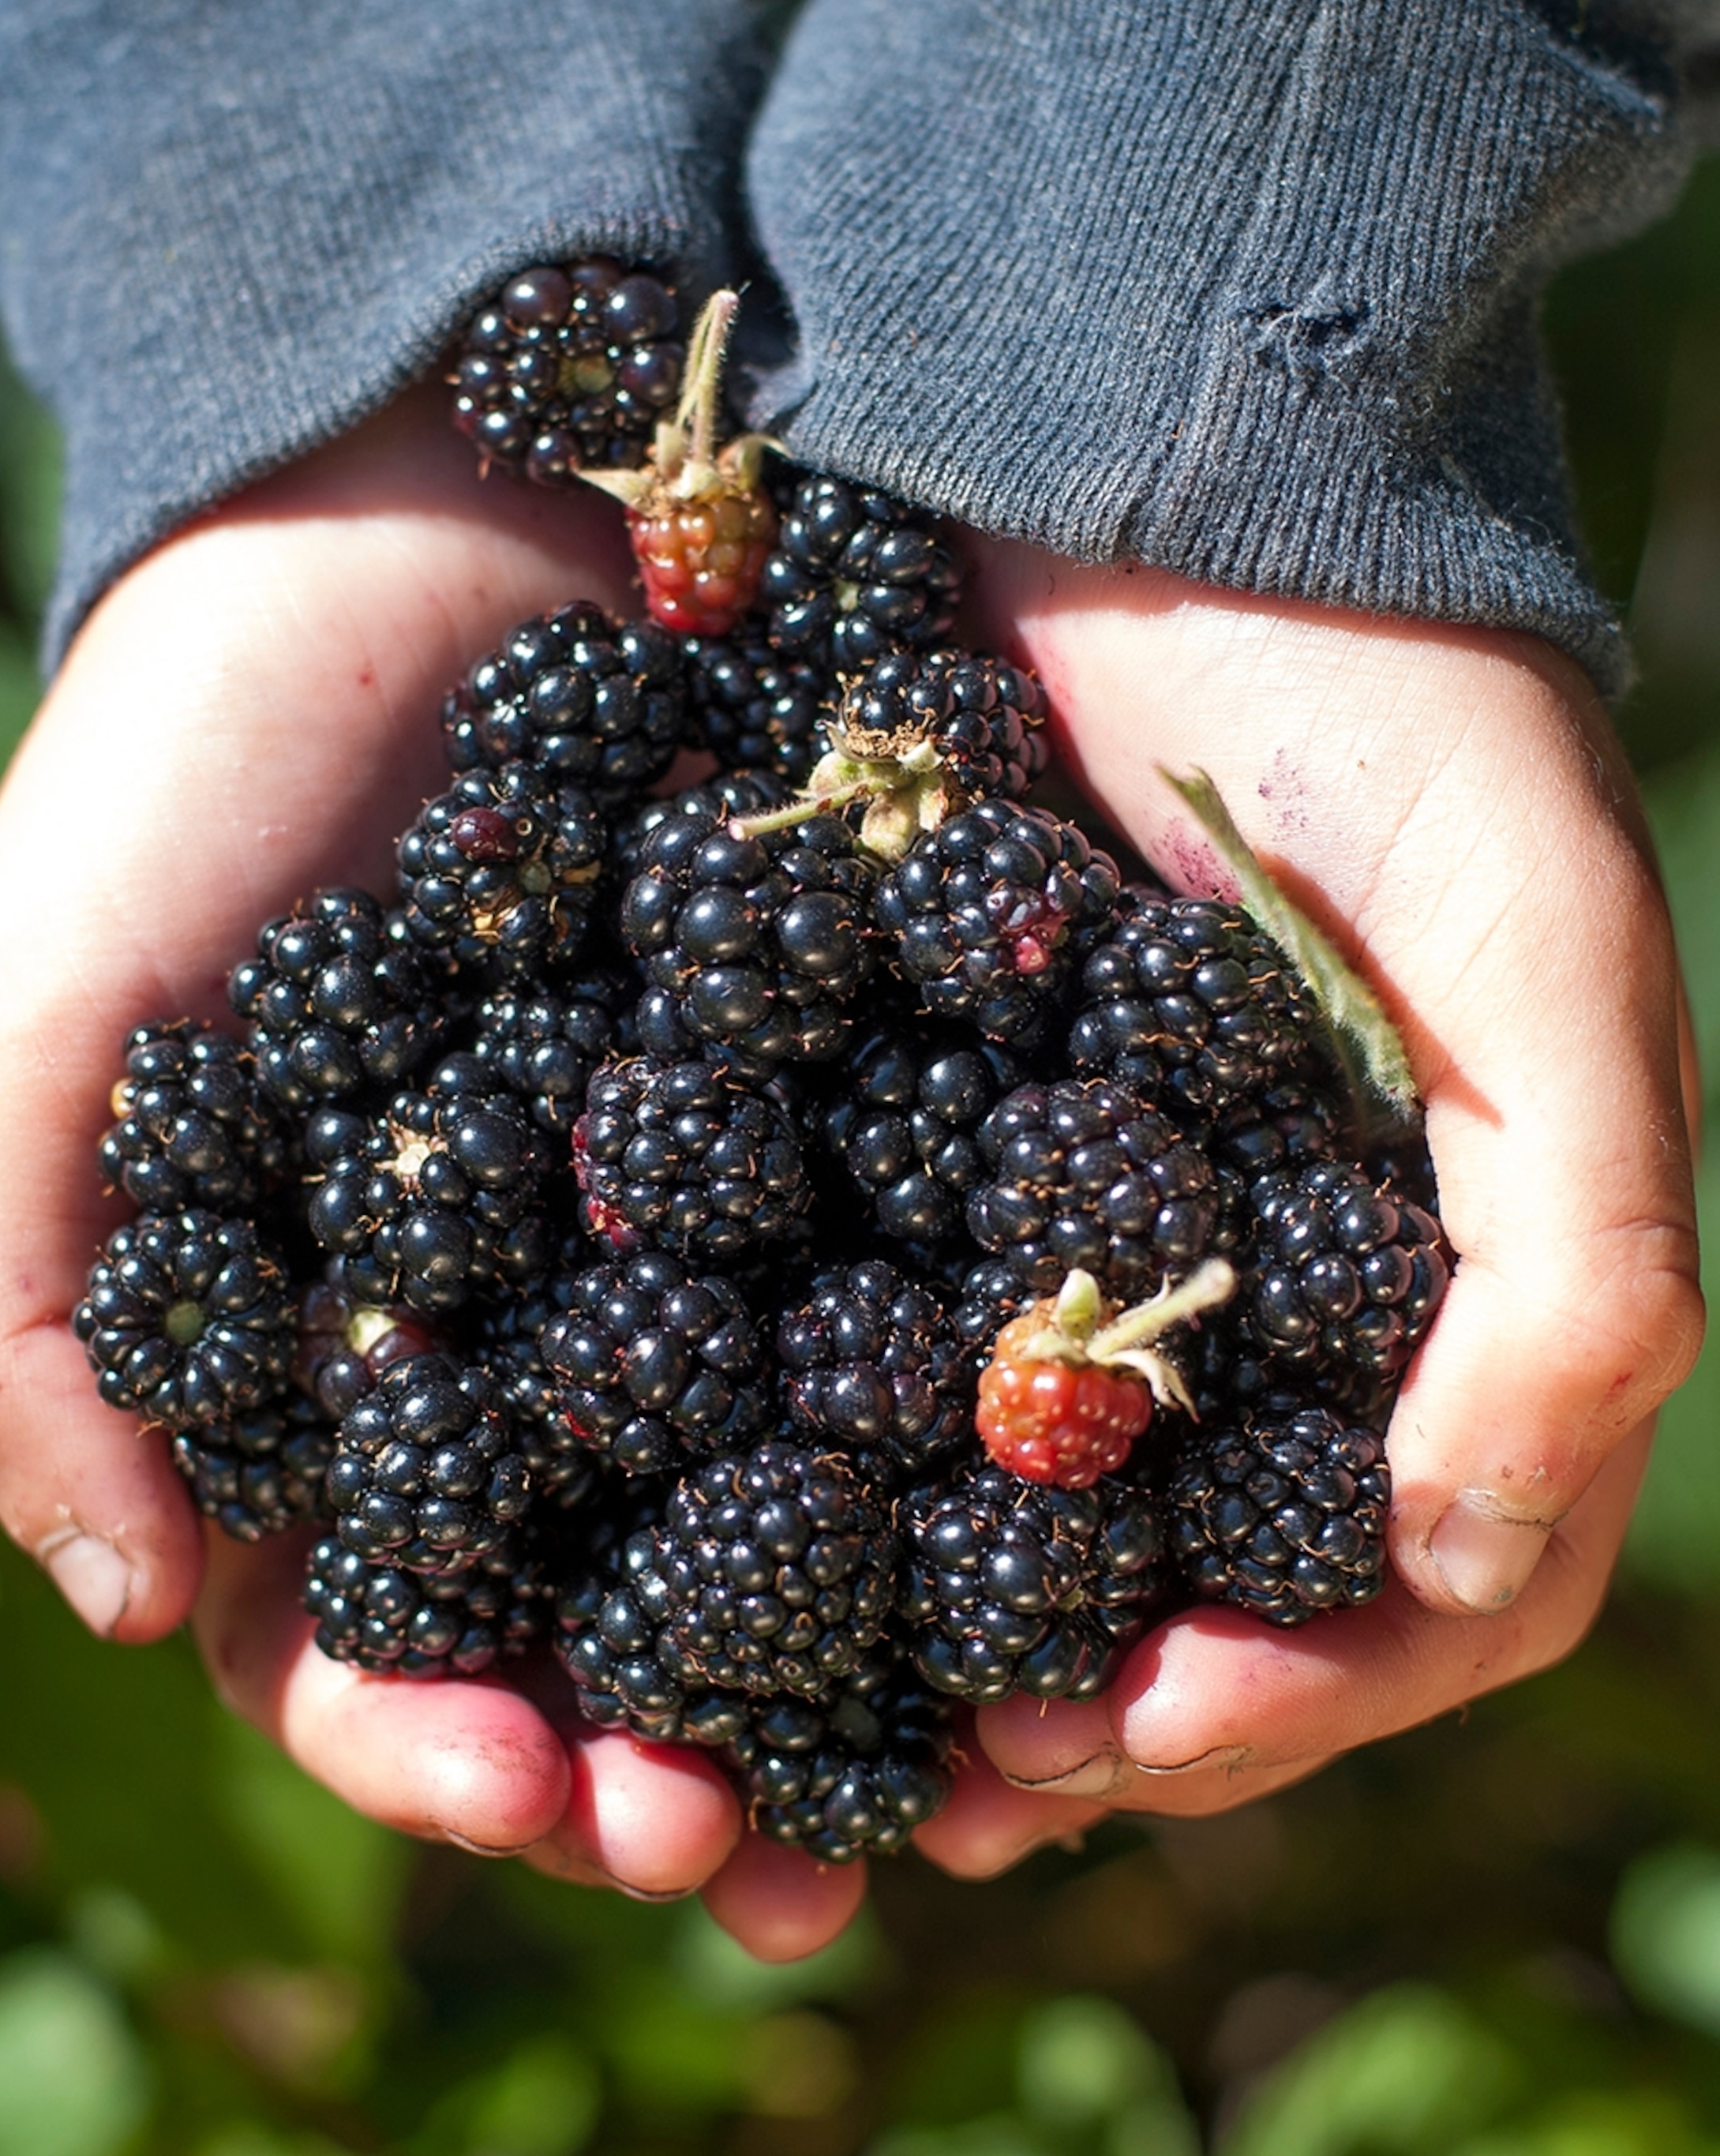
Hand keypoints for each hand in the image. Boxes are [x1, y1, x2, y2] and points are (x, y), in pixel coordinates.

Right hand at [0, 387, 865, 1952]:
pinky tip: (1077, 1531)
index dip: (425, 1735)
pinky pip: (947, 1284)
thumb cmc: (214, 730)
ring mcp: (722, 1208)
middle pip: (605, 1599)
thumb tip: (125, 1596)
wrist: (448, 472)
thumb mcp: (49, 1000)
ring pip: (796, 1496)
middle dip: (676, 1751)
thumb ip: (4, 1285)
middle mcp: (536, 1308)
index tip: (531, 1802)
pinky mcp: (884, 1085)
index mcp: (332, 1331)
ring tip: (961, 1780)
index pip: (363, 1603)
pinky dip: (1001, 1427)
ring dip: (872, 1661)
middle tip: (773, 1860)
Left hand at [912, 540, 1701, 1877]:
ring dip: (927, 1647)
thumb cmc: (1391, 703)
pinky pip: (860, 1335)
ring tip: (809, 1746)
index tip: (1137, 1734)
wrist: (1162, 481)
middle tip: (950, 1796)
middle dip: (1087, 1711)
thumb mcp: (1539, 955)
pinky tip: (708, 1542)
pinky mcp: (909, 1125)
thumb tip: (1470, 1553)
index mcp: (1420, 1275)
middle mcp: (1246, 1280)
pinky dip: (803, 1463)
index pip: (1402, 1574)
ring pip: (1015, 1502)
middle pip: (1189, 1576)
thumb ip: (1569, 1252)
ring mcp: (1070, 1213)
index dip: (1293, 1686)